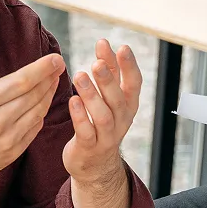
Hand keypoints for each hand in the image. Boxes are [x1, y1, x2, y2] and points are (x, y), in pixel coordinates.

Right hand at [0, 33, 63, 189]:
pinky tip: (43, 102)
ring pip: (38, 112)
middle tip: (59, 65)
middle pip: (35, 95)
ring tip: (54, 80)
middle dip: (50, 78)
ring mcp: (6, 140)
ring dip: (49, 94)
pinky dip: (42, 113)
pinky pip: (34, 129)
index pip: (22, 81)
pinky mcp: (11, 153)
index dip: (42, 68)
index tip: (55, 58)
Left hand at [62, 39, 141, 183]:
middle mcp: (122, 120)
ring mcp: (107, 136)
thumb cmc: (100, 122)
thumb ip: (108, 72)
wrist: (95, 165)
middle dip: (108, 80)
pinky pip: (86, 132)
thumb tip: (104, 43)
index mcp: (129, 105)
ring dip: (92, 95)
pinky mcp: (90, 148)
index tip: (123, 47)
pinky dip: (80, 116)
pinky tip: (72, 100)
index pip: (134, 83)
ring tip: (80, 76)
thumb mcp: (108, 97)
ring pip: (103, 116)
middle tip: (97, 63)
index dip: (129, 66)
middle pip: (118, 99)